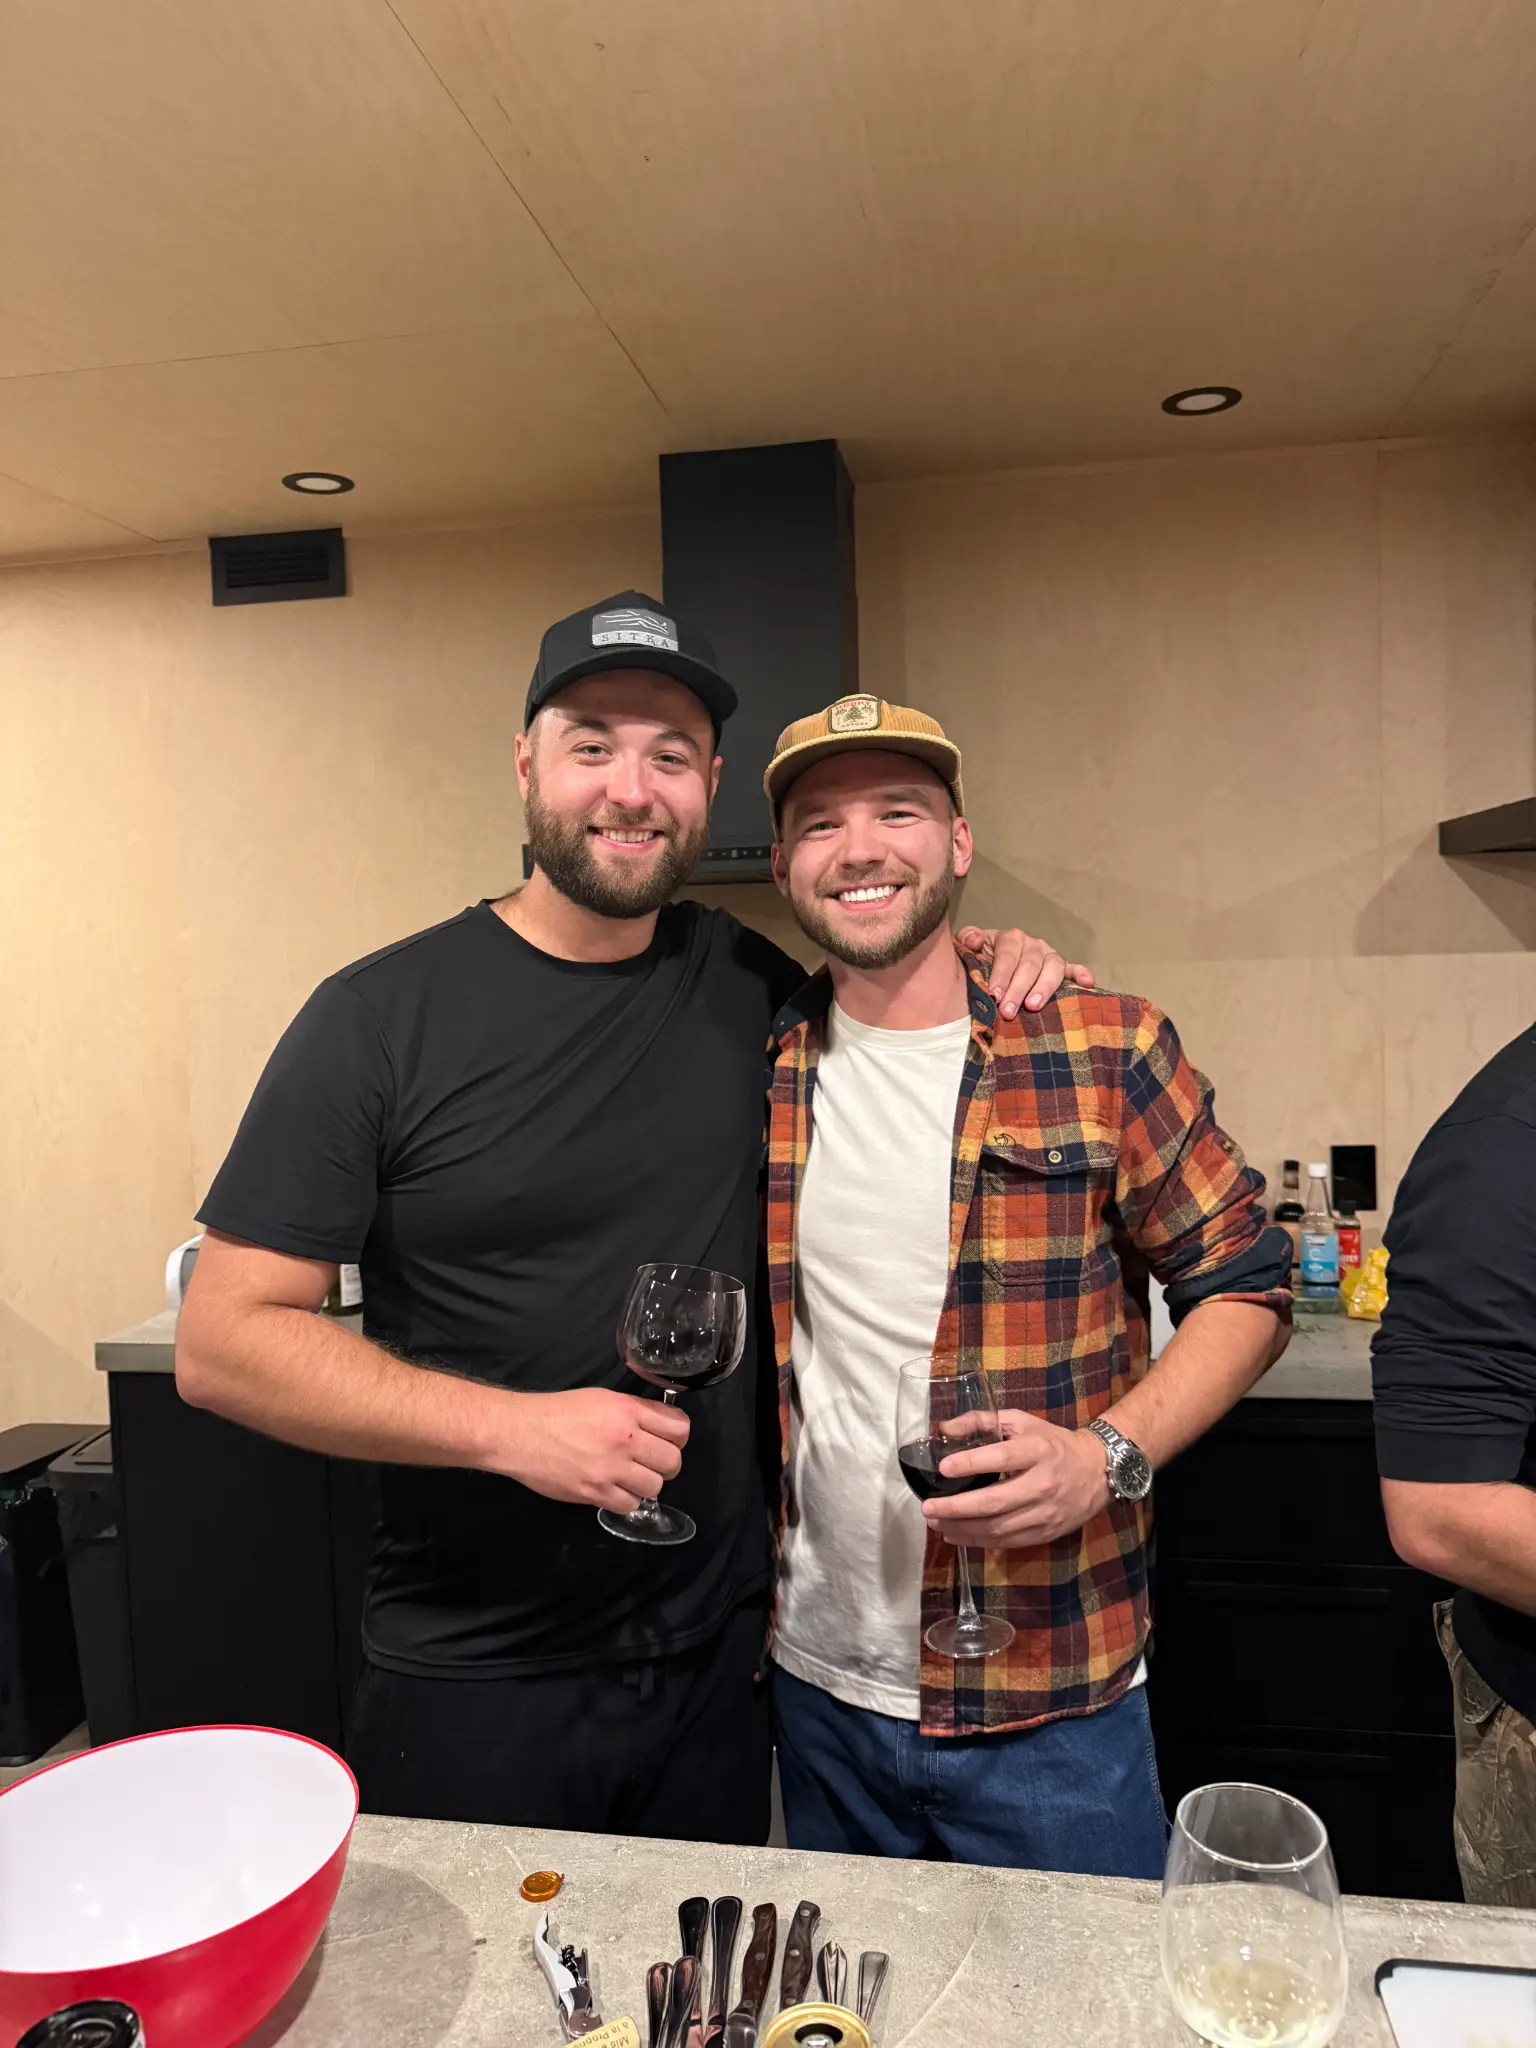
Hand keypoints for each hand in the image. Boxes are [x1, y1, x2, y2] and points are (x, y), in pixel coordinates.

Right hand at [491, 1387, 689, 1510]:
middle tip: (649, 1463)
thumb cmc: (558, 1412)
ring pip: (655, 1486)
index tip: (667, 1440)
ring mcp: (611, 1468)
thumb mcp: (601, 1399)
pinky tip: (613, 1489)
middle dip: (665, 1464)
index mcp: (628, 1410)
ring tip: (628, 1478)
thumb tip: (658, 1427)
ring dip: (645, 1484)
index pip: (679, 1427)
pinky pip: (630, 1505)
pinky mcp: (596, 1493)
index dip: (677, 1436)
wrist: (521, 1433)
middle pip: (672, 1461)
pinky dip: (625, 1500)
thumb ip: (633, 1412)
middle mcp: (625, 1438)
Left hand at [921, 1409, 1110, 1548]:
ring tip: (936, 1522)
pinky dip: (979, 1542)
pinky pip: (1008, 1542)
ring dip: (963, 1528)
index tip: (943, 1468)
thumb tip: (944, 1429)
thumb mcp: (1022, 1422)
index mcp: (1037, 1450)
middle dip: (957, 1508)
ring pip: (998, 1528)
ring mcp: (1045, 1513)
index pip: (1001, 1458)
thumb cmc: (1053, 1443)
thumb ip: (983, 1421)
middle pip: (995, 1501)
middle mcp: (1042, 1484)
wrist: (1098, 1471)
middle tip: (928, 1507)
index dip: (970, 1463)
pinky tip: (956, 1535)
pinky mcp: (1046, 1533)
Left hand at [953, 926, 1094, 1019]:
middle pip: (1029, 964)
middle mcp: (1032, 944)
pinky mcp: (1062, 968)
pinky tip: (1088, 983)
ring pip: (1052, 967)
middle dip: (1018, 989)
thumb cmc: (979, 959)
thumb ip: (967, 940)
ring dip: (1044, 987)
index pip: (1007, 955)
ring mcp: (1048, 955)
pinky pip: (1073, 969)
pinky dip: (1081, 974)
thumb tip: (975, 940)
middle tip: (1008, 1011)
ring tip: (1033, 1006)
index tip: (994, 995)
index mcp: (1010, 938)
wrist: (991, 962)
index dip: (1002, 975)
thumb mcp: (967, 947)